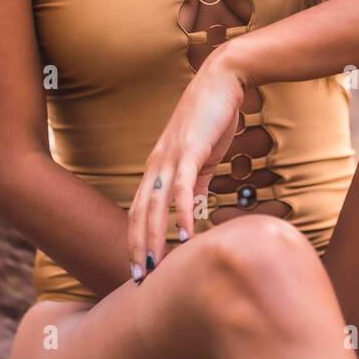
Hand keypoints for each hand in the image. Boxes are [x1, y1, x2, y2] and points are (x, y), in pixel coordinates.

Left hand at [127, 48, 248, 280]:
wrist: (224, 80)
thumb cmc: (213, 117)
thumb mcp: (202, 157)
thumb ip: (195, 185)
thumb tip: (194, 212)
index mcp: (158, 166)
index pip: (138, 209)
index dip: (135, 238)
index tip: (137, 266)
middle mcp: (157, 163)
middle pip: (139, 212)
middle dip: (136, 246)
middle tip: (137, 278)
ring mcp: (171, 156)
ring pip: (155, 204)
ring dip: (153, 237)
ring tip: (153, 266)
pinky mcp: (190, 149)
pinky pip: (183, 187)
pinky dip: (182, 212)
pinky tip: (186, 234)